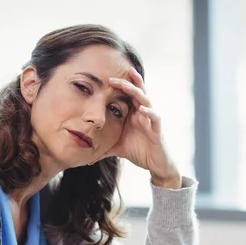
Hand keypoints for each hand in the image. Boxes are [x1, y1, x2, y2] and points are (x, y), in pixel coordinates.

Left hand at [107, 68, 180, 188]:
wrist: (155, 164)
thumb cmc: (139, 152)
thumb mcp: (117, 148)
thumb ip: (104, 149)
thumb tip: (87, 158)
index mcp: (133, 115)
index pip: (127, 96)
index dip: (119, 86)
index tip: (105, 80)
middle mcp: (143, 114)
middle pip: (137, 92)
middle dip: (126, 83)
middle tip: (112, 78)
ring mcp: (151, 121)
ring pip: (146, 100)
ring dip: (137, 92)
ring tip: (127, 85)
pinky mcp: (157, 130)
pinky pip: (155, 118)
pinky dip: (150, 113)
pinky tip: (142, 109)